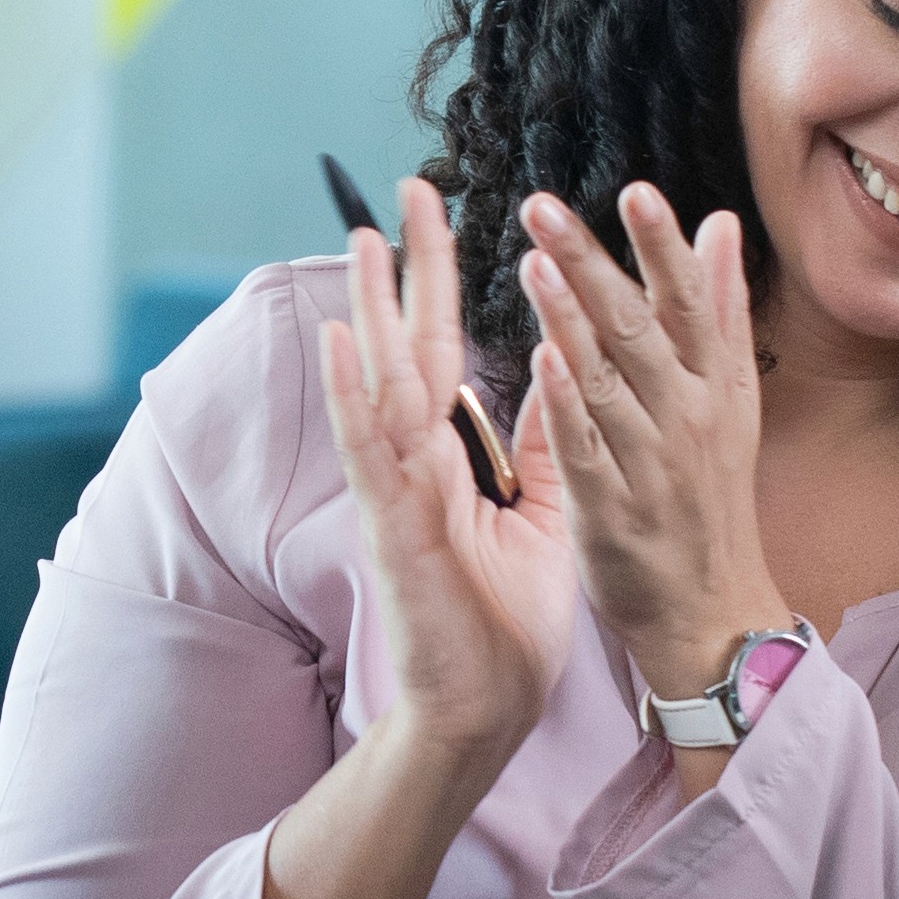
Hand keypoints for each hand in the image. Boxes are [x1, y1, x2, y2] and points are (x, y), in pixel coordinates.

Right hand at [318, 177, 581, 779]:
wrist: (488, 708)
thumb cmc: (506, 618)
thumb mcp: (543, 510)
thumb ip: (541, 441)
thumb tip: (557, 370)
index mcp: (451, 456)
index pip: (444, 348)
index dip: (441, 281)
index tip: (438, 213)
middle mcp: (416, 463)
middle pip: (406, 347)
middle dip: (405, 270)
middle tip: (403, 191)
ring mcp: (397, 493)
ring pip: (378, 386)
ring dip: (369, 313)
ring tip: (364, 244)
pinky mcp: (394, 531)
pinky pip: (371, 453)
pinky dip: (353, 397)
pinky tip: (341, 345)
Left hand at [514, 184, 796, 738]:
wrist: (712, 611)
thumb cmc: (711, 497)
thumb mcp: (731, 400)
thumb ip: (720, 310)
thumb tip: (719, 223)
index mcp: (716, 387)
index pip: (690, 302)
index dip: (663, 247)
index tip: (636, 191)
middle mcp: (689, 418)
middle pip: (639, 329)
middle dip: (592, 263)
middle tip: (544, 207)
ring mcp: (651, 466)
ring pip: (608, 381)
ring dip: (570, 320)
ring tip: (534, 262)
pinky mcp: (612, 511)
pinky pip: (585, 449)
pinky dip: (565, 404)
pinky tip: (540, 359)